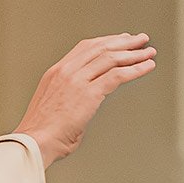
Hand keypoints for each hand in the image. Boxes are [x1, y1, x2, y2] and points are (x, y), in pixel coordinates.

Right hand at [14, 33, 156, 164]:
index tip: (121, 40)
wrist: (35, 142)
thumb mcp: (53, 107)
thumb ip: (69, 100)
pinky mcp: (89, 94)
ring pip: (111, 58)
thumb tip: (81, 110)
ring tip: (149, 51)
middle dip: (124, 42)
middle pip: (100, 48)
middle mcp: (66, 71)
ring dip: (134, 54)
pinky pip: (117, 75)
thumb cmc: (42, 134)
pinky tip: (147, 67)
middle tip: (141, 40)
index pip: (85, 47)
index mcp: (56, 72)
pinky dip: (136, 69)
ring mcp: (77, 80)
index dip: (106, 41)